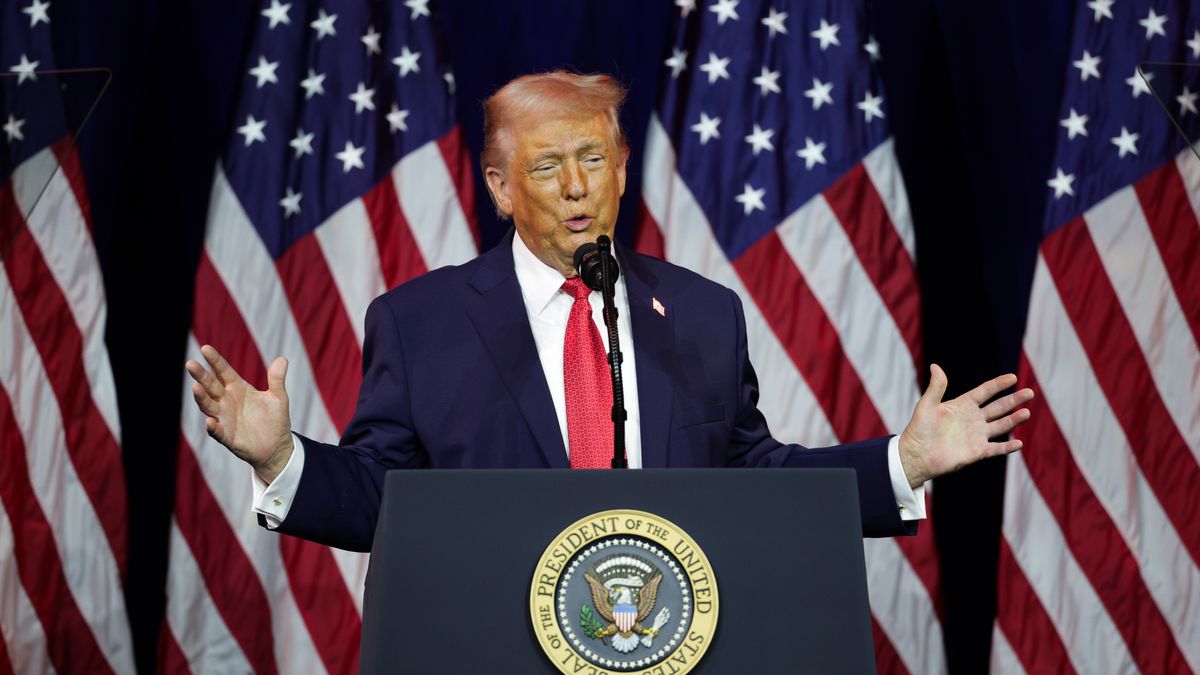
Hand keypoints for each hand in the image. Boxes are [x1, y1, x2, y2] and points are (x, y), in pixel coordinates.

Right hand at [185, 345, 293, 482]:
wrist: (277, 446)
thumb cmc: (275, 419)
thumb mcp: (278, 397)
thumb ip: (277, 379)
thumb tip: (283, 359)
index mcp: (238, 388)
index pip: (223, 371)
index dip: (215, 360)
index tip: (205, 348)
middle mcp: (227, 401)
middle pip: (211, 386)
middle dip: (201, 375)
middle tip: (191, 364)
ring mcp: (225, 418)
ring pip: (208, 406)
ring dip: (201, 398)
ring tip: (195, 387)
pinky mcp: (227, 436)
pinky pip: (217, 431)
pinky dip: (213, 427)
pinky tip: (210, 422)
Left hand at [897, 364, 1033, 487]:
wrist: (916, 455)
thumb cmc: (919, 429)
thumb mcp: (927, 405)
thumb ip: (936, 387)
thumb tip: (935, 366)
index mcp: (963, 405)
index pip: (985, 391)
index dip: (998, 384)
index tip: (1012, 377)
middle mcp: (973, 419)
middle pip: (998, 407)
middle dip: (1014, 400)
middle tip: (1030, 392)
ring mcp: (977, 435)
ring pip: (1001, 425)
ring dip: (1014, 420)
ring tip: (1026, 413)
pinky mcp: (977, 452)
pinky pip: (996, 448)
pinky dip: (1007, 447)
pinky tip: (1018, 443)